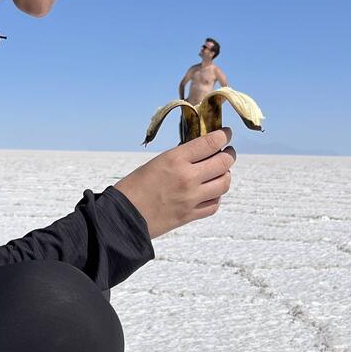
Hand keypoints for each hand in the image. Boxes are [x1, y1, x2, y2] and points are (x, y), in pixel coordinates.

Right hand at [113, 127, 235, 238]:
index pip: (211, 142)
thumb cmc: (133, 188)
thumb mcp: (156, 163)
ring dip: (225, 175)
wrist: (122, 217)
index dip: (224, 135)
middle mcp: (187, 178)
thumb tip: (201, 152)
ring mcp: (191, 198)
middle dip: (229, 154)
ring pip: (224, 183)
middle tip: (227, 152)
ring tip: (220, 173)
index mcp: (175, 160)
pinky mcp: (190, 215)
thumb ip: (181, 158)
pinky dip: (216, 196)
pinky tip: (210, 192)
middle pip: (224, 162)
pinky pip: (215, 204)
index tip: (226, 134)